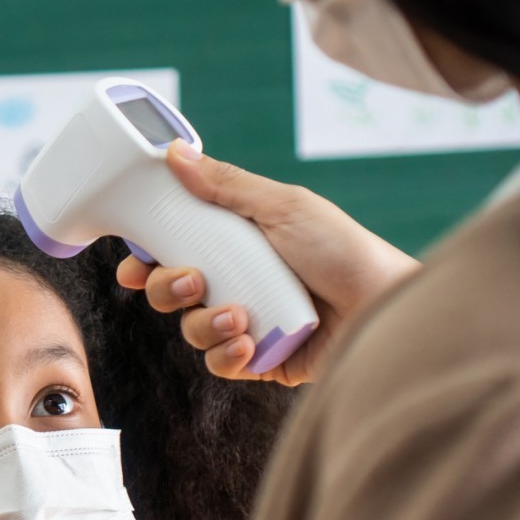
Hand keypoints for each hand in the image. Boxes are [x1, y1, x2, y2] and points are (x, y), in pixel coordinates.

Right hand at [118, 142, 419, 385]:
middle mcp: (236, 282)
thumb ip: (227, 186)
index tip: (134, 264)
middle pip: (170, 292)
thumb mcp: (283, 208)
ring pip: (191, 330)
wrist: (384, 307)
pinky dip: (228, 354)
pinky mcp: (260, 360)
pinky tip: (252, 343)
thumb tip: (175, 155)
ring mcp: (246, 323)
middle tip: (192, 282)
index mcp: (236, 243)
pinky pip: (220, 364)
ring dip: (205, 324)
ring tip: (240, 316)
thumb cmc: (344, 251)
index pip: (174, 249)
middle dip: (167, 289)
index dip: (147, 258)